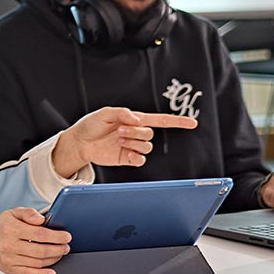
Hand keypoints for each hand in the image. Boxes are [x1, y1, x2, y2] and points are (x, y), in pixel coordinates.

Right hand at [0, 207, 71, 273]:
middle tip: (66, 247)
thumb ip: (29, 213)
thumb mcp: (13, 213)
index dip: (56, 236)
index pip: (39, 234)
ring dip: (53, 259)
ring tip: (60, 254)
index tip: (66, 237)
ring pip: (37, 263)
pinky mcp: (9, 269)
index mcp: (11, 229)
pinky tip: (52, 272)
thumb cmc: (2, 226)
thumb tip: (41, 220)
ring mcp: (9, 259)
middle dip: (58, 249)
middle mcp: (9, 245)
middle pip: (41, 250)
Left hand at [51, 106, 198, 176]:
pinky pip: (140, 160)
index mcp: (135, 120)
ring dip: (133, 142)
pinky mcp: (127, 158)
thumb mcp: (104, 113)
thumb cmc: (92, 124)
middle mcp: (136, 133)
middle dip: (135, 132)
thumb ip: (121, 113)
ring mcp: (132, 146)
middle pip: (150, 134)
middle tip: (118, 131)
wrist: (80, 141)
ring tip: (117, 139)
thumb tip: (136, 119)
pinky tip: (127, 154)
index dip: (177, 121)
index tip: (192, 123)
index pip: (161, 120)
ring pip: (146, 147)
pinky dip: (136, 157)